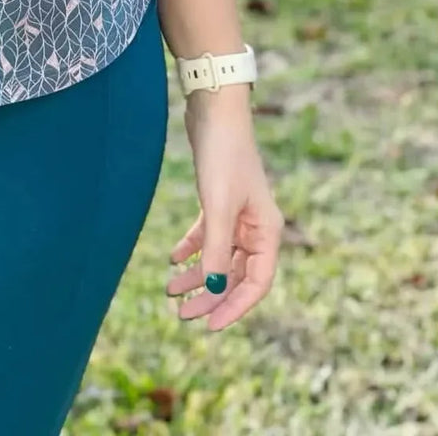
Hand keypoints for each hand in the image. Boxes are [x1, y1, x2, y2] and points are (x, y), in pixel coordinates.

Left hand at [167, 90, 283, 329]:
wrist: (214, 111)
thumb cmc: (223, 156)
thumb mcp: (219, 207)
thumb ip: (216, 250)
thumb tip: (212, 291)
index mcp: (267, 232)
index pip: (256, 284)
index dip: (234, 308)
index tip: (209, 326)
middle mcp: (257, 227)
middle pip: (235, 274)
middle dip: (209, 296)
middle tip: (181, 314)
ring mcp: (238, 214)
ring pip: (219, 257)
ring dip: (197, 275)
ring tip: (169, 290)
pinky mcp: (219, 200)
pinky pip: (207, 235)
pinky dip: (191, 248)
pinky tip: (173, 259)